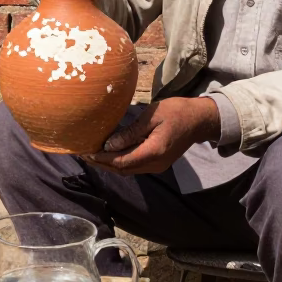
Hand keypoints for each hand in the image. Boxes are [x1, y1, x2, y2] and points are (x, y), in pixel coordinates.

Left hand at [86, 98, 220, 174]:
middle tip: (83, 155)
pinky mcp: (157, 163)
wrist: (199, 120)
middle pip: (123, 169)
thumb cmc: (176, 111)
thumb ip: (130, 132)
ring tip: (91, 155)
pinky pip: (134, 166)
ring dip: (109, 164)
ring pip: (128, 170)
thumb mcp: (151, 116)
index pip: (122, 161)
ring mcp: (157, 166)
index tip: (86, 152)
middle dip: (102, 164)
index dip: (102, 159)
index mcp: (154, 152)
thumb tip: (109, 145)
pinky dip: (119, 161)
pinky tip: (109, 153)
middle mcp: (155, 164)